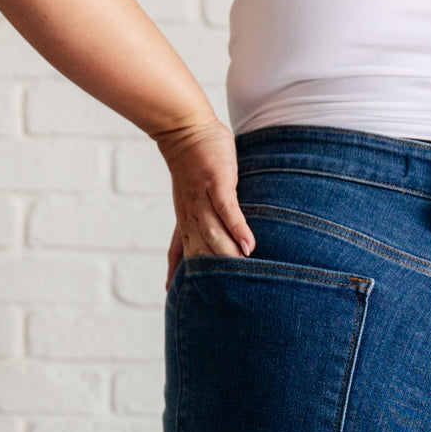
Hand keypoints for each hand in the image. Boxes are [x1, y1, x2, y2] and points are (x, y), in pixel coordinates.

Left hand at [156, 116, 255, 287]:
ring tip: (242, 279)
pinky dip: (238, 229)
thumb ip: (205, 220)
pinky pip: (227, 210)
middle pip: (201, 253)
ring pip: (214, 235)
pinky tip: (249, 247)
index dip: (182, 277)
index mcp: (187, 221)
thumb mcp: (193, 197)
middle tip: (225, 302)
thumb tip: (223, 238)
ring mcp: (204, 200)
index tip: (181, 303)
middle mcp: (192, 215)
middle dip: (210, 278)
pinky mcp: (217, 184)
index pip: (184, 255)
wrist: (185, 128)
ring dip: (227, 257)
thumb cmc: (195, 163)